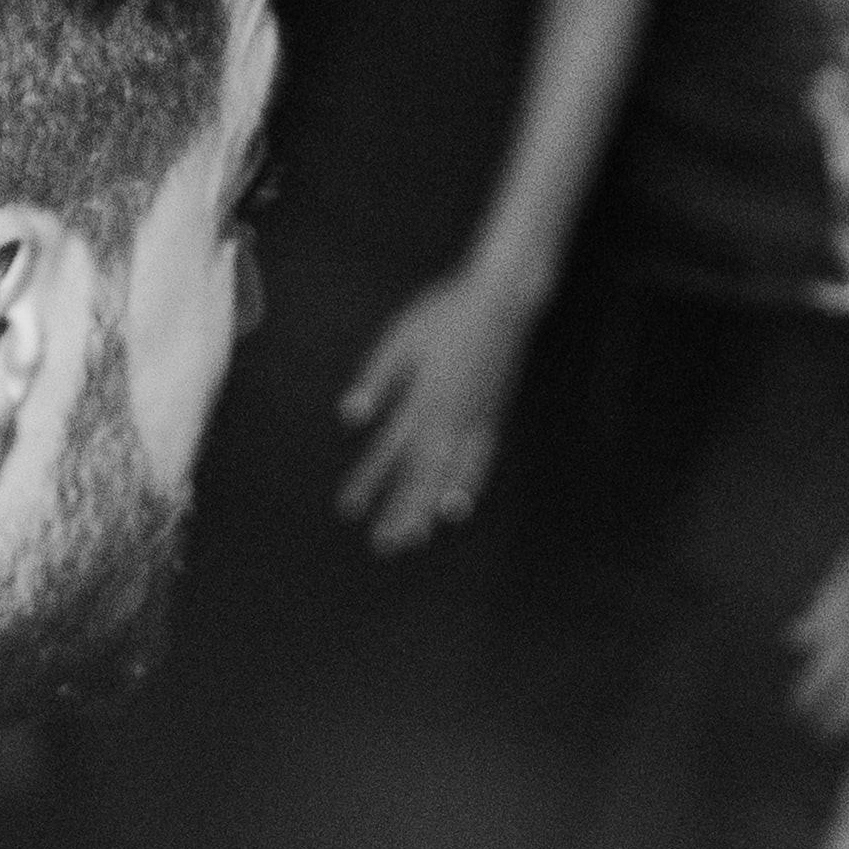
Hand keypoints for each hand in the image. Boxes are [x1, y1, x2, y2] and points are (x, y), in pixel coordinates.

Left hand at [335, 251, 540, 556]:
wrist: (499, 302)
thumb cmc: (444, 314)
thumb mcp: (400, 340)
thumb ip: (377, 380)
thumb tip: (350, 420)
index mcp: (420, 402)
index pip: (388, 452)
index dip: (368, 482)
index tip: (348, 510)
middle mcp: (447, 421)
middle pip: (419, 477)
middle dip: (400, 512)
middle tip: (384, 546)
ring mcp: (474, 423)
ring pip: (449, 476)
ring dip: (429, 509)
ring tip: (416, 539)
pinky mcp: (492, 419)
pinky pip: (480, 462)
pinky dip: (468, 486)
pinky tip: (458, 508)